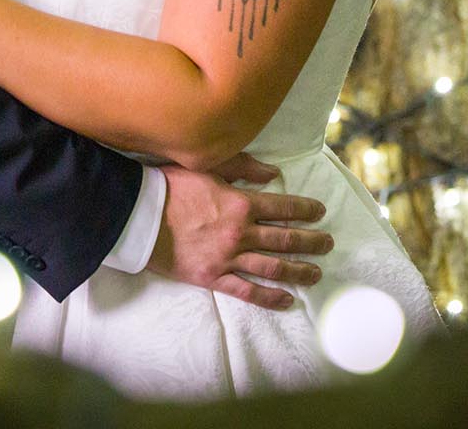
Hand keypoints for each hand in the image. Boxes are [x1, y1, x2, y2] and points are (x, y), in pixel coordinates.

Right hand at [147, 165, 331, 310]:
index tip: (320, 212)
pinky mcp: (214, 277)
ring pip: (273, 268)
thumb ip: (243, 168)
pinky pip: (247, 292)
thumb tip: (273, 174)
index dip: (306, 210)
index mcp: (241, 204)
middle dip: (312, 242)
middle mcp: (241, 233)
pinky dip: (269, 298)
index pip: (285, 208)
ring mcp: (228, 258)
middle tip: (328, 244)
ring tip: (316, 273)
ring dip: (299, 270)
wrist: (140, 216)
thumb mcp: (207, 167)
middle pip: (286, 239)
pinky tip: (287, 300)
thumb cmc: (171, 187)